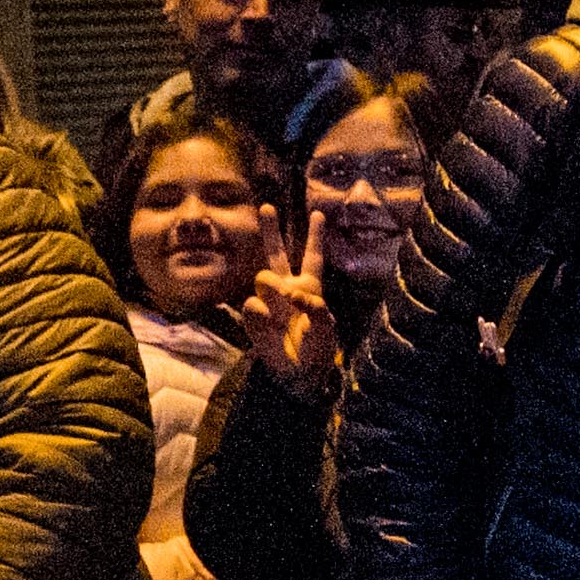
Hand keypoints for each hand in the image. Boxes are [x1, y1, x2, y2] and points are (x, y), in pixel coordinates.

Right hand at [236, 208, 341, 397]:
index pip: (312, 257)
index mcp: (310, 287)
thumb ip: (313, 304)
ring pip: (263, 277)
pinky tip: (272, 326)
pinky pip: (253, 305)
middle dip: (270, 229)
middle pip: (277, 253)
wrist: (299, 374)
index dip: (315, 236)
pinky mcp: (253, 316)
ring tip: (285, 309)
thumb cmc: (317, 349)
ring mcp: (268, 301)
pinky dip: (264, 315)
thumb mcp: (326, 326)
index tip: (319, 214)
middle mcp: (287, 288)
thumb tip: (289, 292)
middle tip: (267, 206)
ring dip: (274, 290)